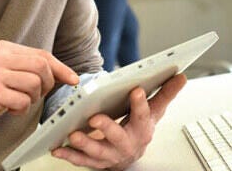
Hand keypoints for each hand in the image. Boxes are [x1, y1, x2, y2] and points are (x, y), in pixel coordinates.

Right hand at [0, 40, 78, 139]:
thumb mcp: (11, 74)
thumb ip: (34, 69)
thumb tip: (68, 74)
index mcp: (4, 48)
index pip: (41, 54)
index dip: (61, 68)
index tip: (73, 79)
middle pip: (41, 66)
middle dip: (46, 84)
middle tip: (35, 95)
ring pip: (34, 83)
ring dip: (31, 99)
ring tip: (17, 101)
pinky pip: (22, 101)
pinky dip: (21, 109)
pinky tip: (8, 108)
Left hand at [52, 73, 186, 169]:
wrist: (129, 153)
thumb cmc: (138, 127)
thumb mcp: (153, 111)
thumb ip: (164, 93)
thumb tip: (181, 76)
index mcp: (142, 129)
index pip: (142, 115)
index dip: (139, 104)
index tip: (135, 90)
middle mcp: (127, 144)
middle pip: (118, 136)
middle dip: (106, 128)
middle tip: (94, 118)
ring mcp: (110, 155)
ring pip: (97, 151)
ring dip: (85, 143)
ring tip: (73, 134)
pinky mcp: (94, 162)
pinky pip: (80, 160)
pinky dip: (68, 155)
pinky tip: (57, 148)